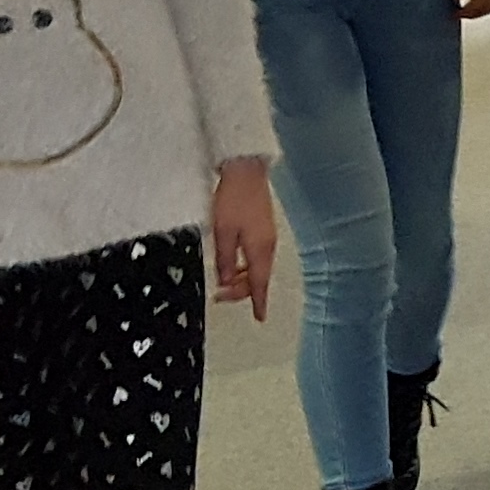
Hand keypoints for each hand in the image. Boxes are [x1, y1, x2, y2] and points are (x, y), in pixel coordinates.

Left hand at [210, 159, 276, 318]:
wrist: (247, 172)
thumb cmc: (233, 199)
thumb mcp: (222, 232)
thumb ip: (224, 258)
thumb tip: (224, 280)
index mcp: (259, 249)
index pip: (259, 283)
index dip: (258, 302)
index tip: (259, 317)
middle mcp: (267, 247)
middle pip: (259, 278)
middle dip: (242, 290)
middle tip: (221, 294)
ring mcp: (268, 237)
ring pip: (258, 268)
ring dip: (243, 278)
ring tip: (224, 279)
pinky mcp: (264, 230)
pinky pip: (258, 257)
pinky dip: (247, 266)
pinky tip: (234, 262)